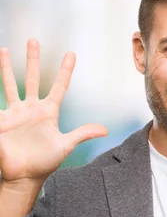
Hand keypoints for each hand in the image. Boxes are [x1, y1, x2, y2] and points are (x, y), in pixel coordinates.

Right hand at [0, 39, 107, 187]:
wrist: (23, 176)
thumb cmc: (44, 162)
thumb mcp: (65, 146)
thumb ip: (82, 134)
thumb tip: (106, 130)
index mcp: (49, 111)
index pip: (59, 86)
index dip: (65, 70)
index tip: (71, 54)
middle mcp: (31, 108)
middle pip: (31, 77)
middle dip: (32, 59)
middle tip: (33, 40)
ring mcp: (14, 112)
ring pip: (10, 84)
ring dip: (6, 67)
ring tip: (4, 48)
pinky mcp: (0, 120)